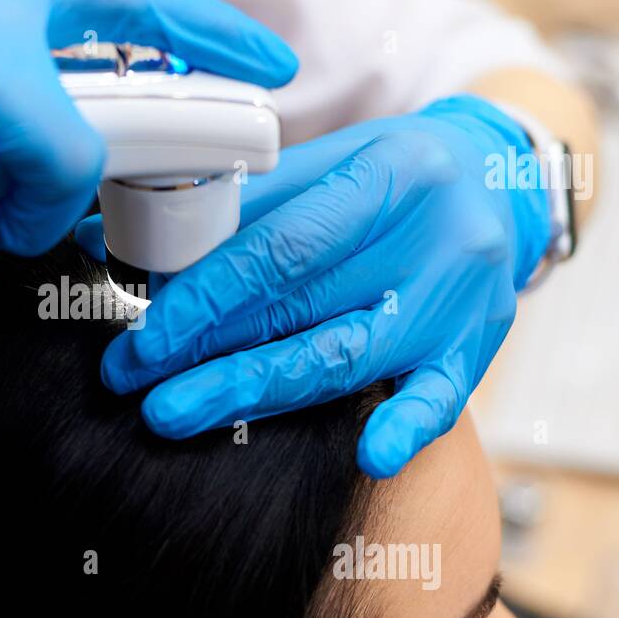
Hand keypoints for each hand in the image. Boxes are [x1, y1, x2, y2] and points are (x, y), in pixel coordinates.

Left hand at [85, 96, 551, 477]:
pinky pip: (446, 395)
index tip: (145, 329)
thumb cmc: (395, 172)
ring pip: (350, 356)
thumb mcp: (327, 161)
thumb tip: (117, 237)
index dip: (207, 294)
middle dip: (207, 350)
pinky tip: (370, 456)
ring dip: (257, 394)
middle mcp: (436, 238)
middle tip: (134, 379)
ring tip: (177, 415)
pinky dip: (407, 426)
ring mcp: (463, 298)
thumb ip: (234, 205)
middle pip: (306, 307)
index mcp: (393, 174)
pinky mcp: (479, 345)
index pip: (284, 246)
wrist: (501, 179)